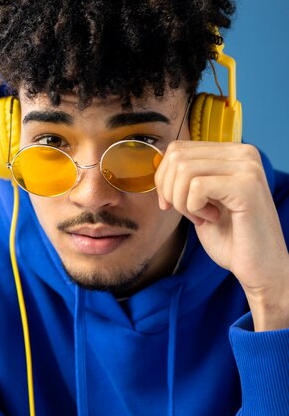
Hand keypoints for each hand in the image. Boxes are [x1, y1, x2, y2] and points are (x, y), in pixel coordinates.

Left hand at [154, 140, 288, 330]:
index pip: (177, 149)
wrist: (258, 266)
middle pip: (177, 157)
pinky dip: (194, 208)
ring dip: (182, 201)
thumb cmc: (229, 236)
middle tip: (187, 212)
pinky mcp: (246, 186)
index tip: (171, 203)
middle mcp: (243, 153)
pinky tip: (212, 218)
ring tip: (201, 216)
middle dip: (169, 190)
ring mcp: (247, 168)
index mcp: (232, 152)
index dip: (163, 178)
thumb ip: (185, 177)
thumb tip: (157, 163)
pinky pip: (196, 187)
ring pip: (184, 170)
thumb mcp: (200, 199)